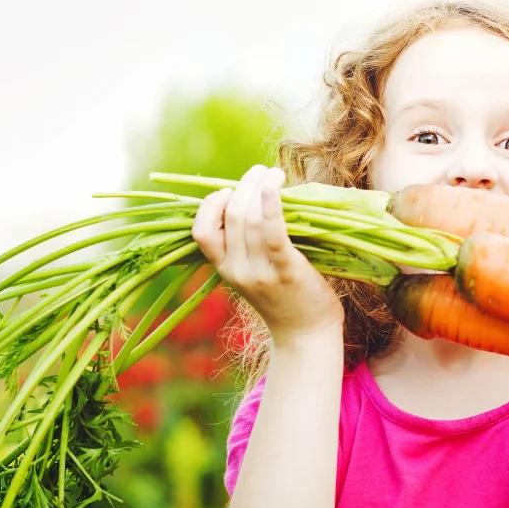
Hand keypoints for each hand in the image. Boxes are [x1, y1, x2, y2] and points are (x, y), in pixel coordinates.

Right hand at [192, 164, 342, 344]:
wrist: (307, 336)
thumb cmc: (286, 299)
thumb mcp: (254, 274)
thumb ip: (247, 246)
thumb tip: (253, 200)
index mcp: (225, 270)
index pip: (201, 231)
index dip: (212, 204)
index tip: (232, 192)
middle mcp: (236, 270)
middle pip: (231, 215)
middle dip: (244, 185)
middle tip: (261, 171)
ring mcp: (259, 271)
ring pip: (249, 218)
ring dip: (260, 187)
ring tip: (274, 173)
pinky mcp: (285, 270)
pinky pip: (272, 232)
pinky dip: (271, 204)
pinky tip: (275, 185)